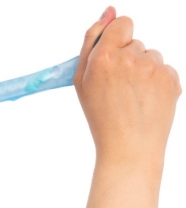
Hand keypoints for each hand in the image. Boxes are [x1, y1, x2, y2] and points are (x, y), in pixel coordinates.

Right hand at [74, 7, 180, 168]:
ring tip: (132, 97)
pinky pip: (164, 70)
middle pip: (135, 42)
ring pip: (151, 56)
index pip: (122, 23)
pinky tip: (146, 101)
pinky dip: (156, 82)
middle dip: (128, 59)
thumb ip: (91, 42)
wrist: (128, 148)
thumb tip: (109, 11)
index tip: (114, 55)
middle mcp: (130, 58)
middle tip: (119, 89)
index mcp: (103, 57)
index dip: (117, 38)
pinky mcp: (171, 79)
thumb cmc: (101, 116)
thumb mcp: (82, 81)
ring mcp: (154, 68)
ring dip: (143, 71)